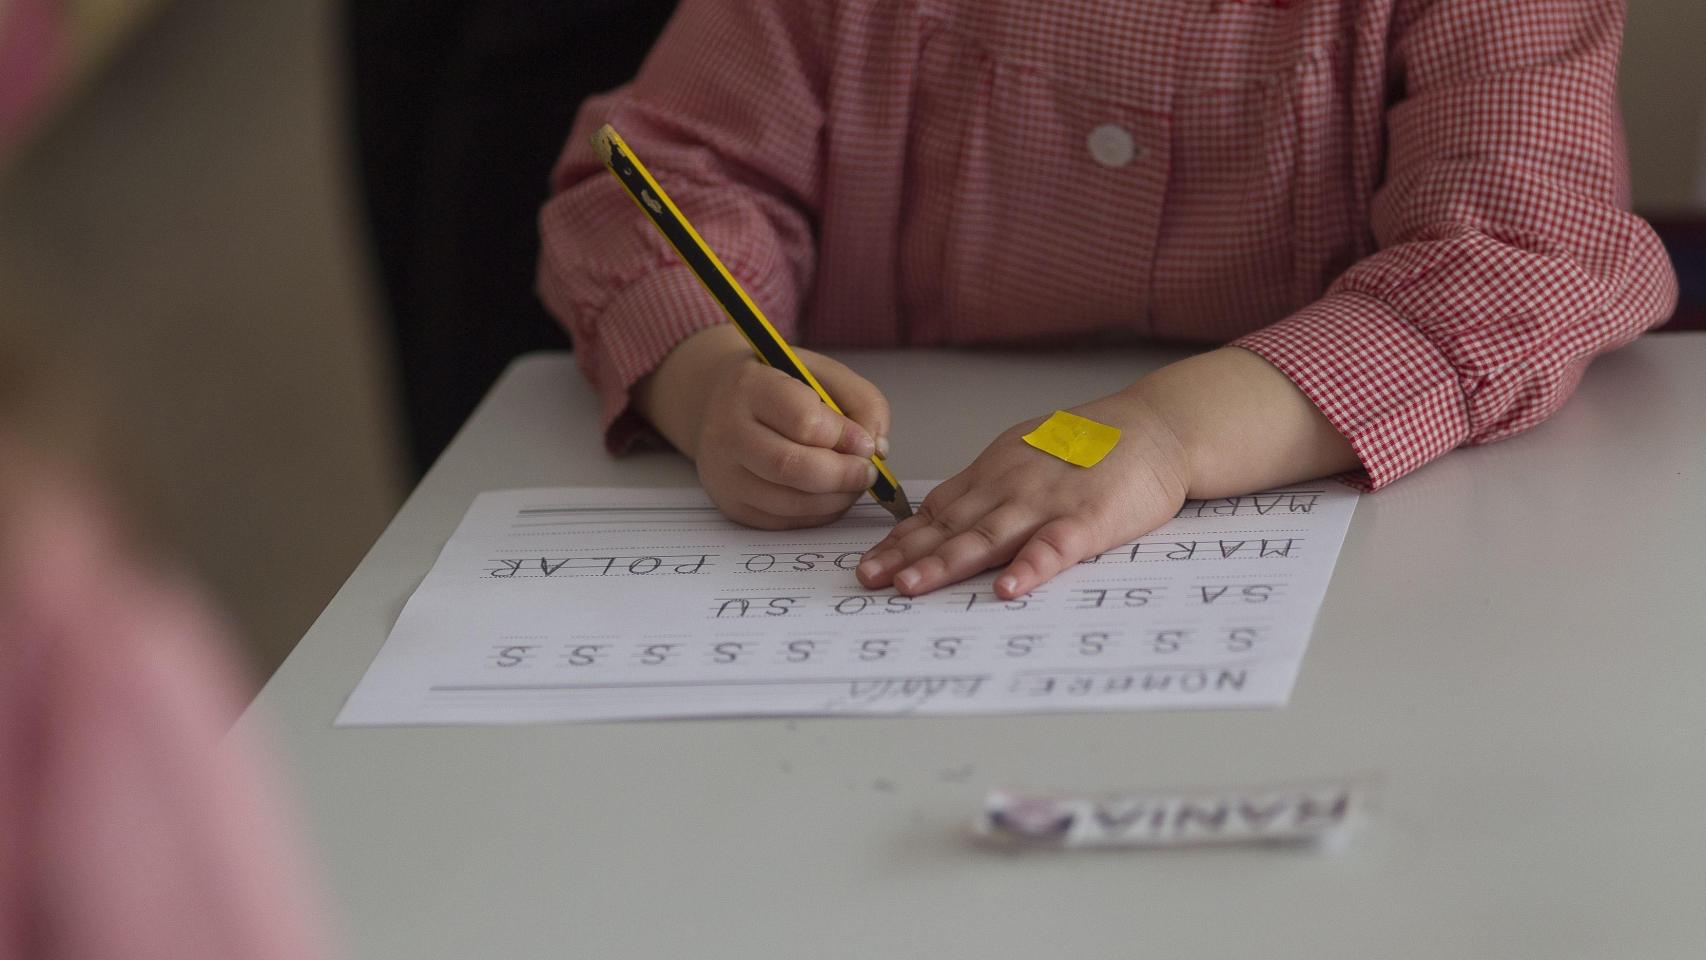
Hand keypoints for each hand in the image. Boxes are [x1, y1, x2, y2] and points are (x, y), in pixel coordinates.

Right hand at [636, 325, 890, 528]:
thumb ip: (862, 402)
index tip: (865, 442)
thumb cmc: (780, 386)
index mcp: (749, 387)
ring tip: (853, 483)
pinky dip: (819, 512)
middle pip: (791, 466)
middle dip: (842, 475)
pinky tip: (830, 494)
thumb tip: (878, 449)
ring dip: (836, 498)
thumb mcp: (823, 374)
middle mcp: (727, 432)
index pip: (802, 420)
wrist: (721, 404)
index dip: (844, 436)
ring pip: (790, 501)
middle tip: (867, 472)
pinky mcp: (732, 505)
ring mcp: (724, 474)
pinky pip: (785, 520)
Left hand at [856, 389, 1190, 599]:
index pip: (937, 512)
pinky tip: (1009, 589)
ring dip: (947, 563)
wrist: (1155, 427)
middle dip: (906, 556)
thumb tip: (941, 514)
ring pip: (988, 537)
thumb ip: (987, 486)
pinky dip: (1031, 567)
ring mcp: (1047, 503)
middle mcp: (1010, 487)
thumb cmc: (1090, 446)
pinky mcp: (1089, 519)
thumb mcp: (1025, 454)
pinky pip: (1055, 547)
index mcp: (995, 474)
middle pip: (950, 527)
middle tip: (868, 580)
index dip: (900, 540)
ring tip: (911, 587)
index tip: (867, 563)